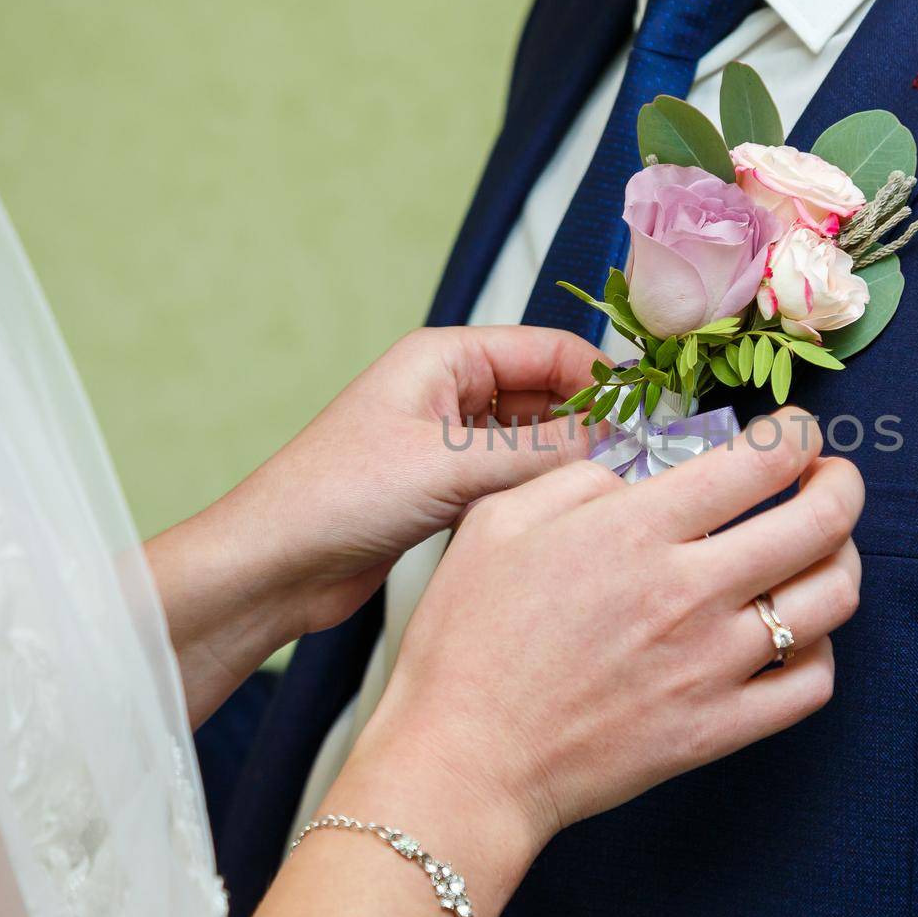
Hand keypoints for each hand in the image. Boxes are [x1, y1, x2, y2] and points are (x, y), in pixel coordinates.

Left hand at [149, 325, 603, 724]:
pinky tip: (560, 520)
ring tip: (605, 496)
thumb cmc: (336, 499)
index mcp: (445, 358)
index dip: (603, 381)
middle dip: (592, 423)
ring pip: (535, 439)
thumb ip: (540, 452)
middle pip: (550, 392)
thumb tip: (615, 444)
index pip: (552, 349)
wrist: (271, 567)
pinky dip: (539, 492)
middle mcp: (450, 390)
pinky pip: (513, 477)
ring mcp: (448, 440)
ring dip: (566, 462)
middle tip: (635, 467)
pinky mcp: (444, 486)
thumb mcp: (451, 467)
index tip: (646, 423)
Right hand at [320, 409, 863, 916]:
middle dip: (843, 483)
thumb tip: (638, 472)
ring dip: (843, 558)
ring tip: (822, 549)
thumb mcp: (498, 520)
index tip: (797, 432)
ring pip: (832, 598)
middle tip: (830, 476)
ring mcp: (713, 665)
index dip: (799, 433)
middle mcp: (690, 592)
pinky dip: (821, 649)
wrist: (464, 760)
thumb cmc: (467, 642)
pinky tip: (796, 633)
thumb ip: (579, 477)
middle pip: (822, 521)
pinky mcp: (719, 729)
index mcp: (637, 530)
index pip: (762, 461)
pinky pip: (812, 684)